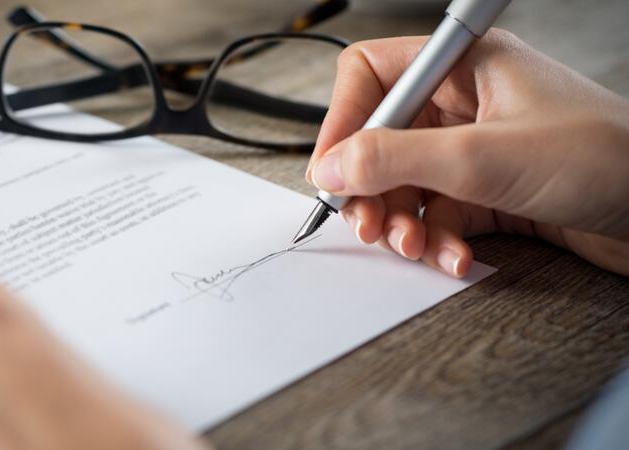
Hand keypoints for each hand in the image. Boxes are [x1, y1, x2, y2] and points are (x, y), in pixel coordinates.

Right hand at [307, 29, 628, 276]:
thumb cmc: (605, 159)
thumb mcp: (483, 157)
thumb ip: (395, 158)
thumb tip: (331, 167)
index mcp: (462, 67)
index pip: (372, 77)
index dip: (343, 121)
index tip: (330, 171)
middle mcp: (464, 104)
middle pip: (381, 139)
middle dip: (370, 187)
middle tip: (367, 223)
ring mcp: (475, 149)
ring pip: (404, 183)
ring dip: (401, 222)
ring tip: (412, 246)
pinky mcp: (488, 191)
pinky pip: (437, 214)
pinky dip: (436, 241)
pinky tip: (454, 258)